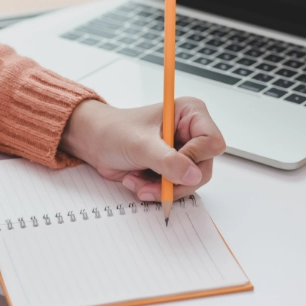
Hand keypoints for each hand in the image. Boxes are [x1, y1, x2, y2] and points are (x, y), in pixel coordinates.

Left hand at [60, 98, 225, 201]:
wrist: (94, 142)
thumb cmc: (114, 131)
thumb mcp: (140, 145)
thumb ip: (168, 160)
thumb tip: (193, 174)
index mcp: (191, 113)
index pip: (212, 142)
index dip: (194, 158)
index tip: (171, 165)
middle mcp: (191, 132)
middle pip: (203, 168)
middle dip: (174, 181)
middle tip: (151, 184)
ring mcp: (183, 152)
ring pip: (190, 182)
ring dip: (162, 188)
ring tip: (138, 181)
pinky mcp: (174, 168)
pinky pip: (177, 188)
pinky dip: (157, 191)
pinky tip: (138, 181)